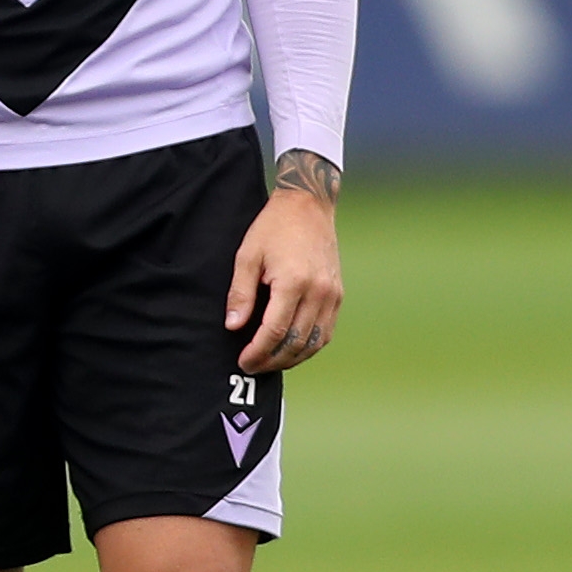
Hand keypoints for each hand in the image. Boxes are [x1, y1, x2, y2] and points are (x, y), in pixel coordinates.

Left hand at [226, 150, 344, 371]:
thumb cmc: (274, 227)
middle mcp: (318, 292)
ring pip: (314, 342)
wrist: (309, 205)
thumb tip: (233, 325)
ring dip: (291, 358)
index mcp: (293, 282)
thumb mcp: (248, 255)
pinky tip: (291, 349)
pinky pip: (325, 332)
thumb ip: (241, 293)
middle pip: (295, 342)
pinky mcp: (338, 295)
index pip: (275, 331)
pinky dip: (308, 346)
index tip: (243, 361)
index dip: (258, 352)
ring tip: (269, 362)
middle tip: (252, 366)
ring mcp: (332, 295)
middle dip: (272, 361)